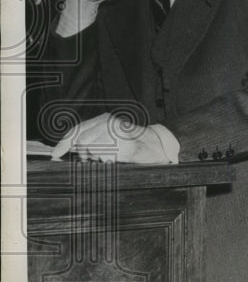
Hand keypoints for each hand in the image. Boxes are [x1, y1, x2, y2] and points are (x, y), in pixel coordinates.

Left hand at [50, 113, 175, 163]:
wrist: (157, 146)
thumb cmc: (131, 143)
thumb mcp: (108, 137)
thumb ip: (89, 139)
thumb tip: (63, 149)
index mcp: (104, 119)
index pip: (77, 130)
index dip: (64, 143)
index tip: (55, 154)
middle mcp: (110, 123)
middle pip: (81, 142)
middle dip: (84, 154)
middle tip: (95, 158)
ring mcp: (117, 134)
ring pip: (91, 150)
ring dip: (96, 158)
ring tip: (109, 157)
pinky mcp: (124, 147)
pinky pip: (105, 158)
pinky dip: (107, 162)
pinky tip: (116, 159)